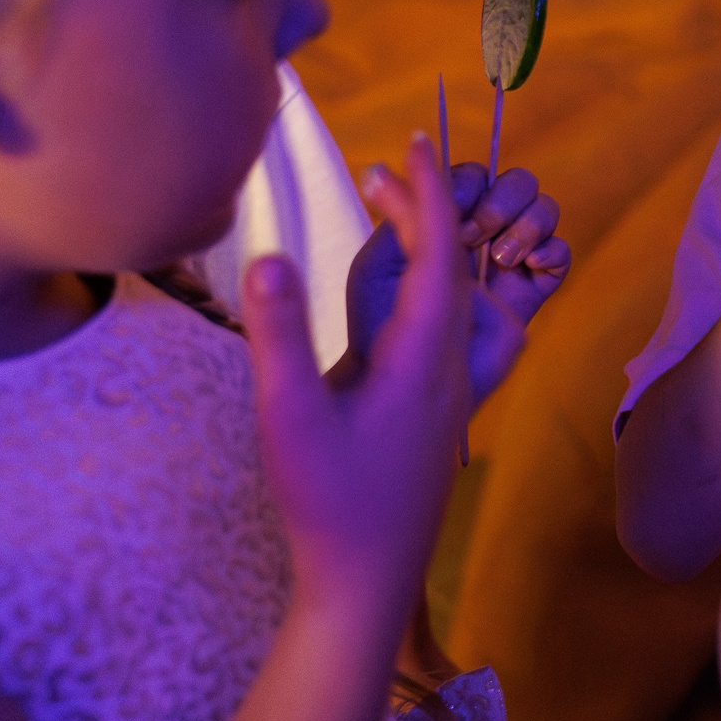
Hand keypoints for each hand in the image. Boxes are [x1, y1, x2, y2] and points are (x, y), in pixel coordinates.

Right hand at [243, 132, 474, 626]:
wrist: (368, 577)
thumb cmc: (329, 500)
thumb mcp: (289, 416)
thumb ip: (280, 335)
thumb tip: (269, 256)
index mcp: (424, 357)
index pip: (440, 255)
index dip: (430, 194)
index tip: (421, 143)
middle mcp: (449, 365)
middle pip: (452, 268)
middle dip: (426, 210)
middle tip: (386, 168)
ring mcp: (448, 388)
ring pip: (452, 298)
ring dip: (427, 247)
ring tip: (389, 209)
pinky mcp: (437, 408)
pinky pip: (445, 324)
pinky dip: (424, 284)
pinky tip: (397, 287)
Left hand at [346, 163, 567, 403]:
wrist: (406, 383)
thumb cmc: (381, 324)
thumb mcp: (383, 260)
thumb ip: (400, 213)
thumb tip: (381, 165)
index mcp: (441, 220)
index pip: (473, 176)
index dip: (468, 186)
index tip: (447, 215)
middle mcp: (479, 234)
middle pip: (515, 183)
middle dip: (501, 200)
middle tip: (472, 236)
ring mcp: (507, 263)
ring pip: (543, 210)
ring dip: (528, 223)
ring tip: (500, 258)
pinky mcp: (530, 294)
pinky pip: (560, 255)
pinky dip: (551, 252)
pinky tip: (527, 267)